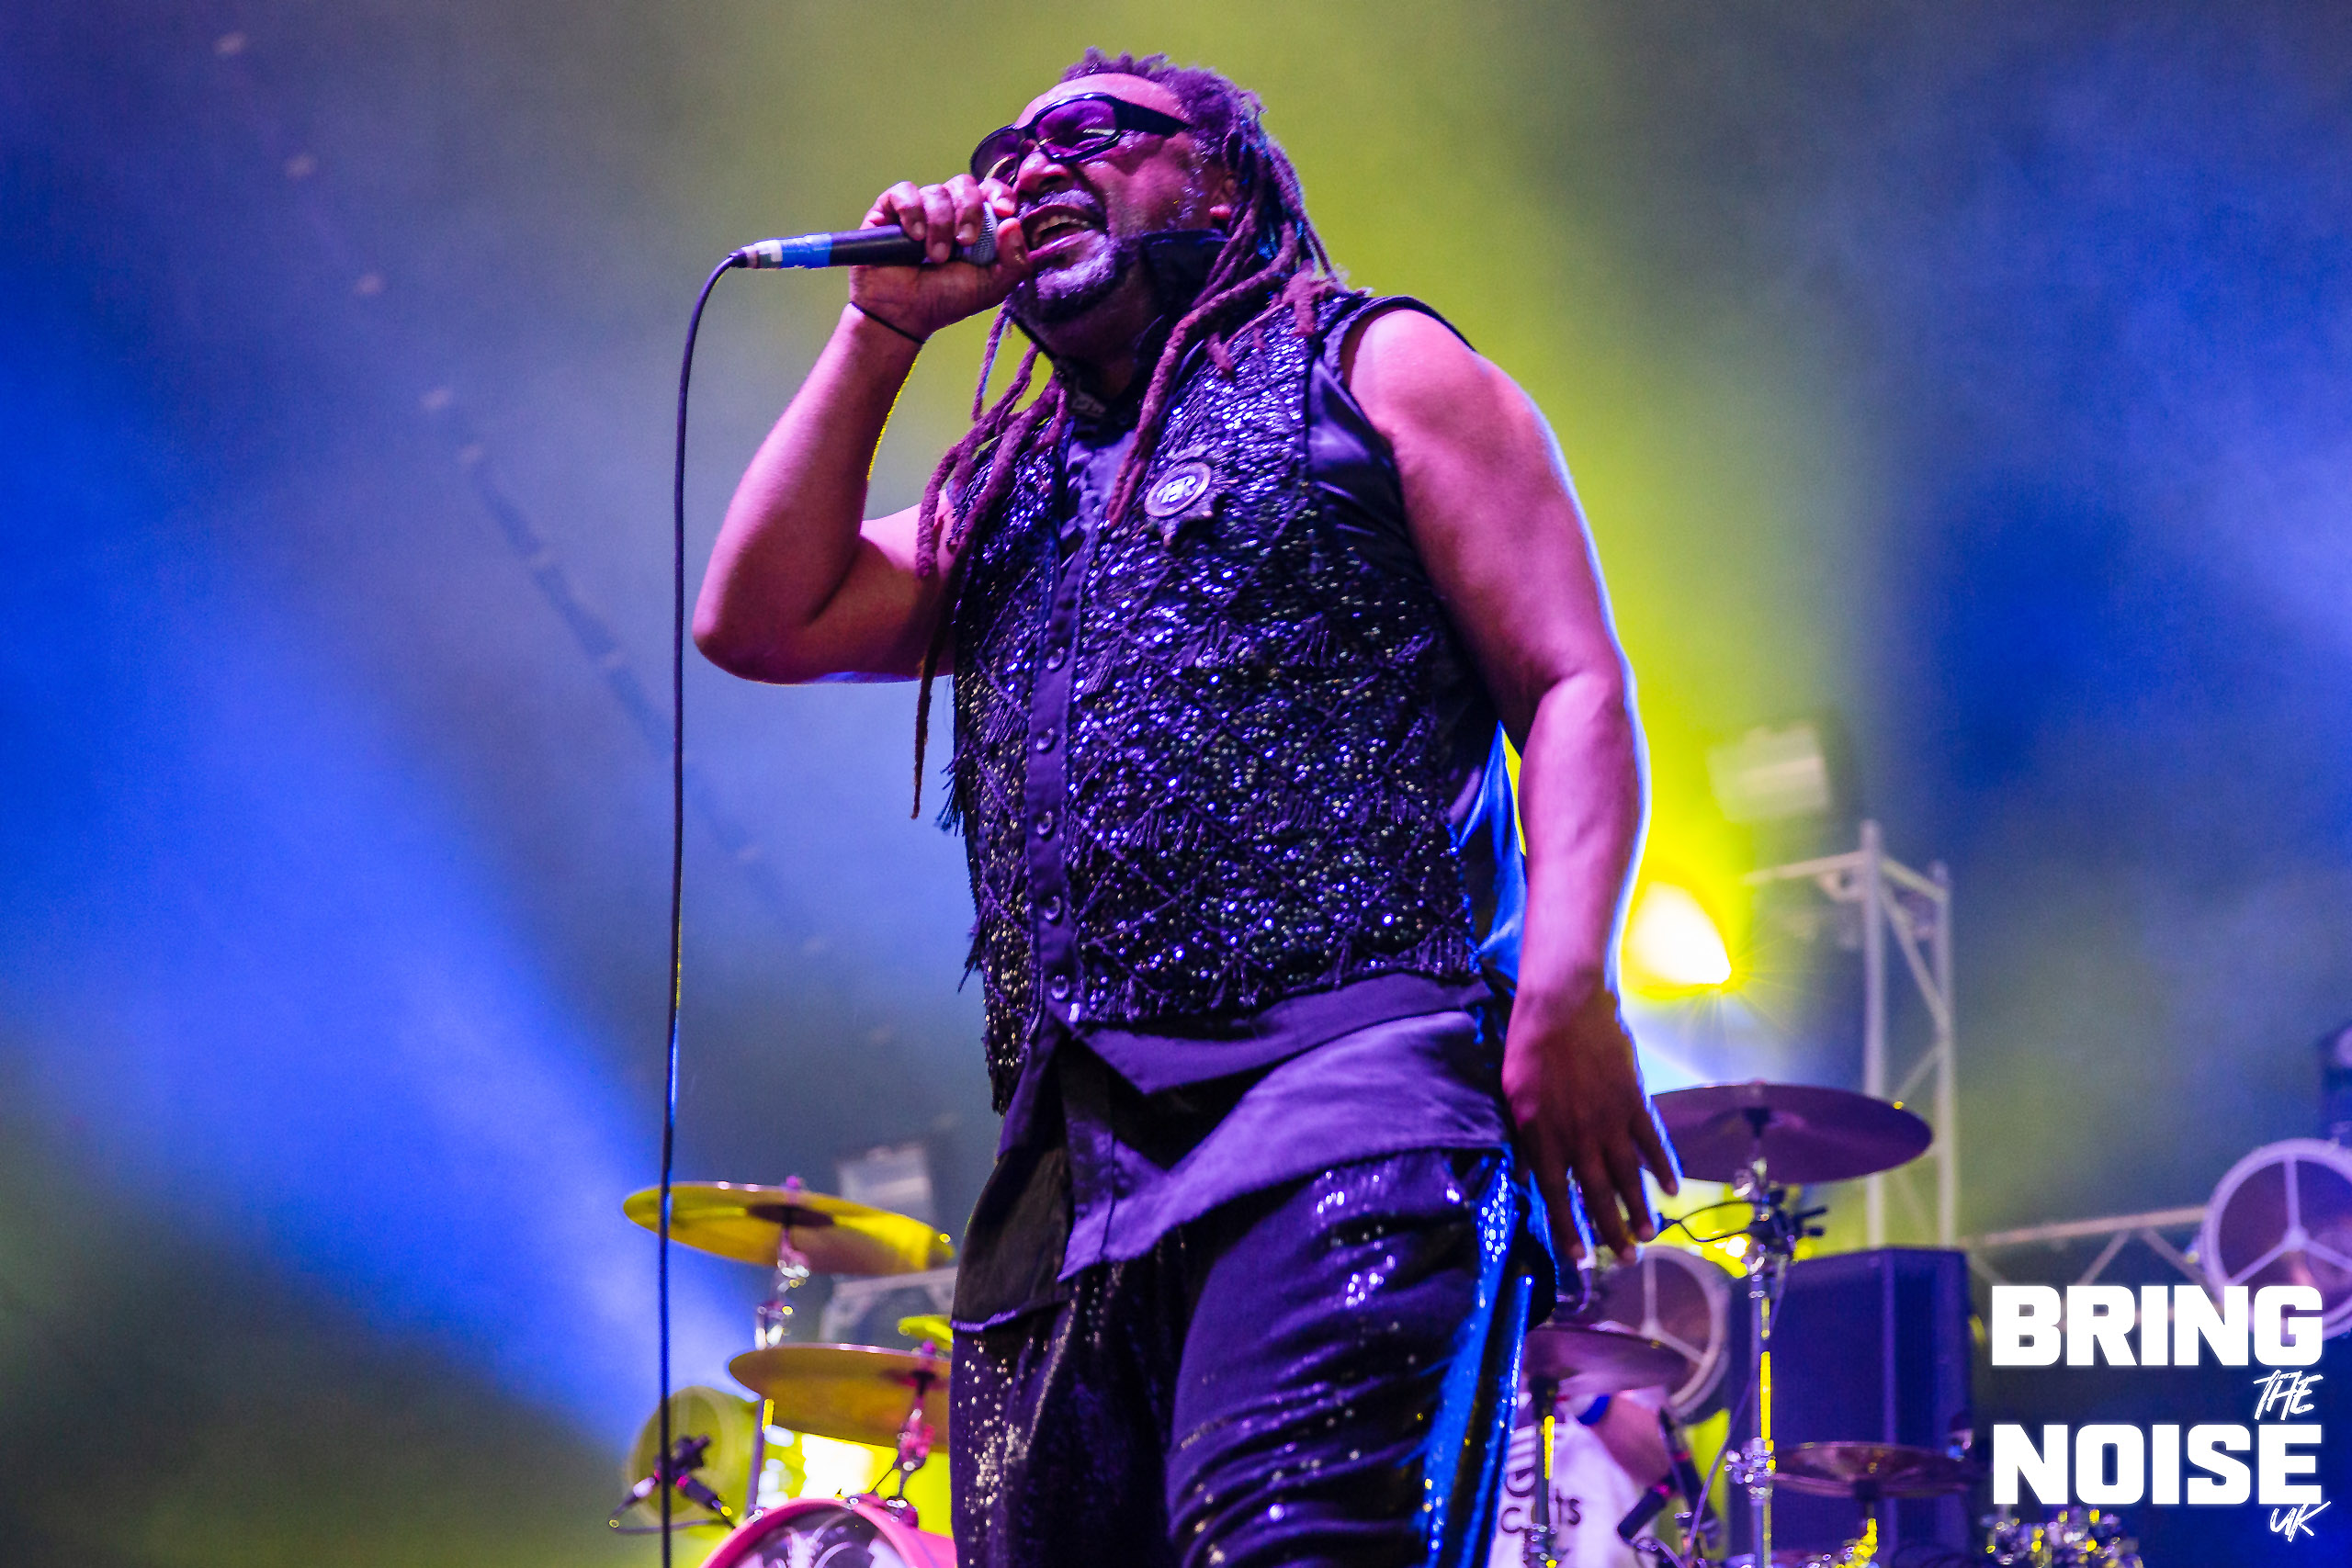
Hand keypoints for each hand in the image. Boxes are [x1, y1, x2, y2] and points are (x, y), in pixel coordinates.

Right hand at [848, 174, 1032, 339]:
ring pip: (935, 192)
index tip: (1004, 212)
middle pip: (964, 184)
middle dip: (970, 211)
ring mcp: (919, 209)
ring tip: (936, 257)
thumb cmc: (947, 299)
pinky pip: (903, 193)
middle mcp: (948, 210)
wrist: (904, 315)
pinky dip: (912, 212)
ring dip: (940, 225)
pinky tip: (914, 237)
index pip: (992, 190)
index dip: (1000, 194)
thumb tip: (1013, 222)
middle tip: (965, 243)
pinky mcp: (888, 211)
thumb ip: (1016, 261)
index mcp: (976, 223)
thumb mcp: (993, 287)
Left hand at [1501, 983, 1679, 1266]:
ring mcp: (1610, 1120)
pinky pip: (1653, 1142)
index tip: (1580, 1259)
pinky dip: (1665, 1167)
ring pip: (1629, 1177)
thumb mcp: (1513, 1095)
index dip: (1569, 1230)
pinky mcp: (1635, 1100)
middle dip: (1611, 1232)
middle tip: (1625, 1261)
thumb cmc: (1531, 1046)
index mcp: (1543, 1137)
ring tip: (1648, 1236)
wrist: (1564, 1004)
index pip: (1557, 1196)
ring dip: (1640, 1210)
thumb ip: (1524, 1139)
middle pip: (1598, 1195)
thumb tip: (1527, 1176)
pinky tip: (1672, 1189)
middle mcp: (1578, 1136)